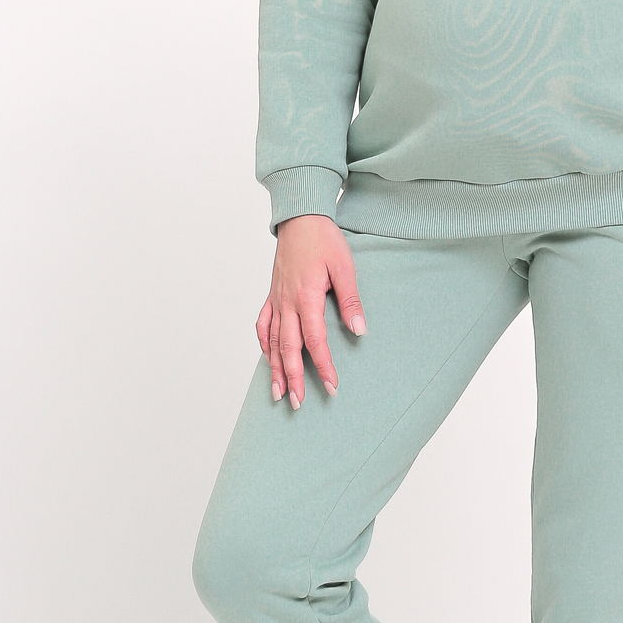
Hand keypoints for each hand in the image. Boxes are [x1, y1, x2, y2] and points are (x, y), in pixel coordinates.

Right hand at [255, 215, 366, 407]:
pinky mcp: (272, 295)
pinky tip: (268, 359)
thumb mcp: (344, 267)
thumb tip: (359, 330)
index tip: (331, 386)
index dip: (323, 366)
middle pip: (288, 349)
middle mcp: (287, 302)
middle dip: (294, 378)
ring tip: (278, 394)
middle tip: (298, 404)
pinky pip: (263, 324)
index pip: (314, 341)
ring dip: (275, 369)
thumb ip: (350, 301)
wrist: (300, 218)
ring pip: (271, 341)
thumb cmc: (324, 240)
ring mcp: (276, 300)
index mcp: (306, 297)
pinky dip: (263, 344)